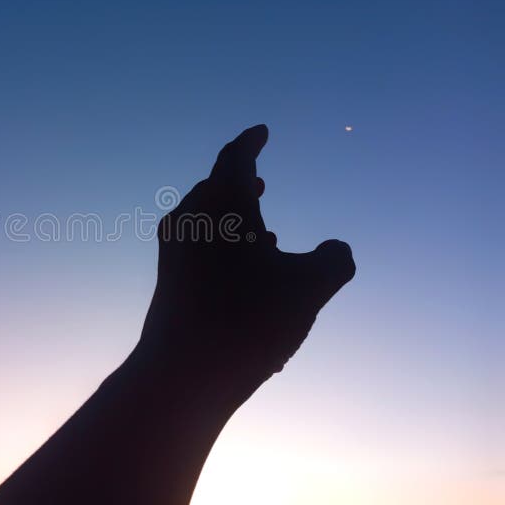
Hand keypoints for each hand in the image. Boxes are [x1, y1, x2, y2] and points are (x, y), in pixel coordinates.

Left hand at [139, 124, 355, 401]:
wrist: (182, 372)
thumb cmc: (247, 320)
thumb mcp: (309, 288)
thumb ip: (335, 260)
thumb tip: (337, 249)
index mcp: (222, 204)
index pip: (236, 158)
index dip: (251, 143)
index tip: (261, 132)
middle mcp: (190, 219)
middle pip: (216, 188)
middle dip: (242, 184)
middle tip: (261, 182)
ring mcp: (173, 249)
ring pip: (207, 220)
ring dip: (236, 220)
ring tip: (265, 235)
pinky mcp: (168, 278)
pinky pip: (200, 249)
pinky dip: (226, 249)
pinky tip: (248, 277)